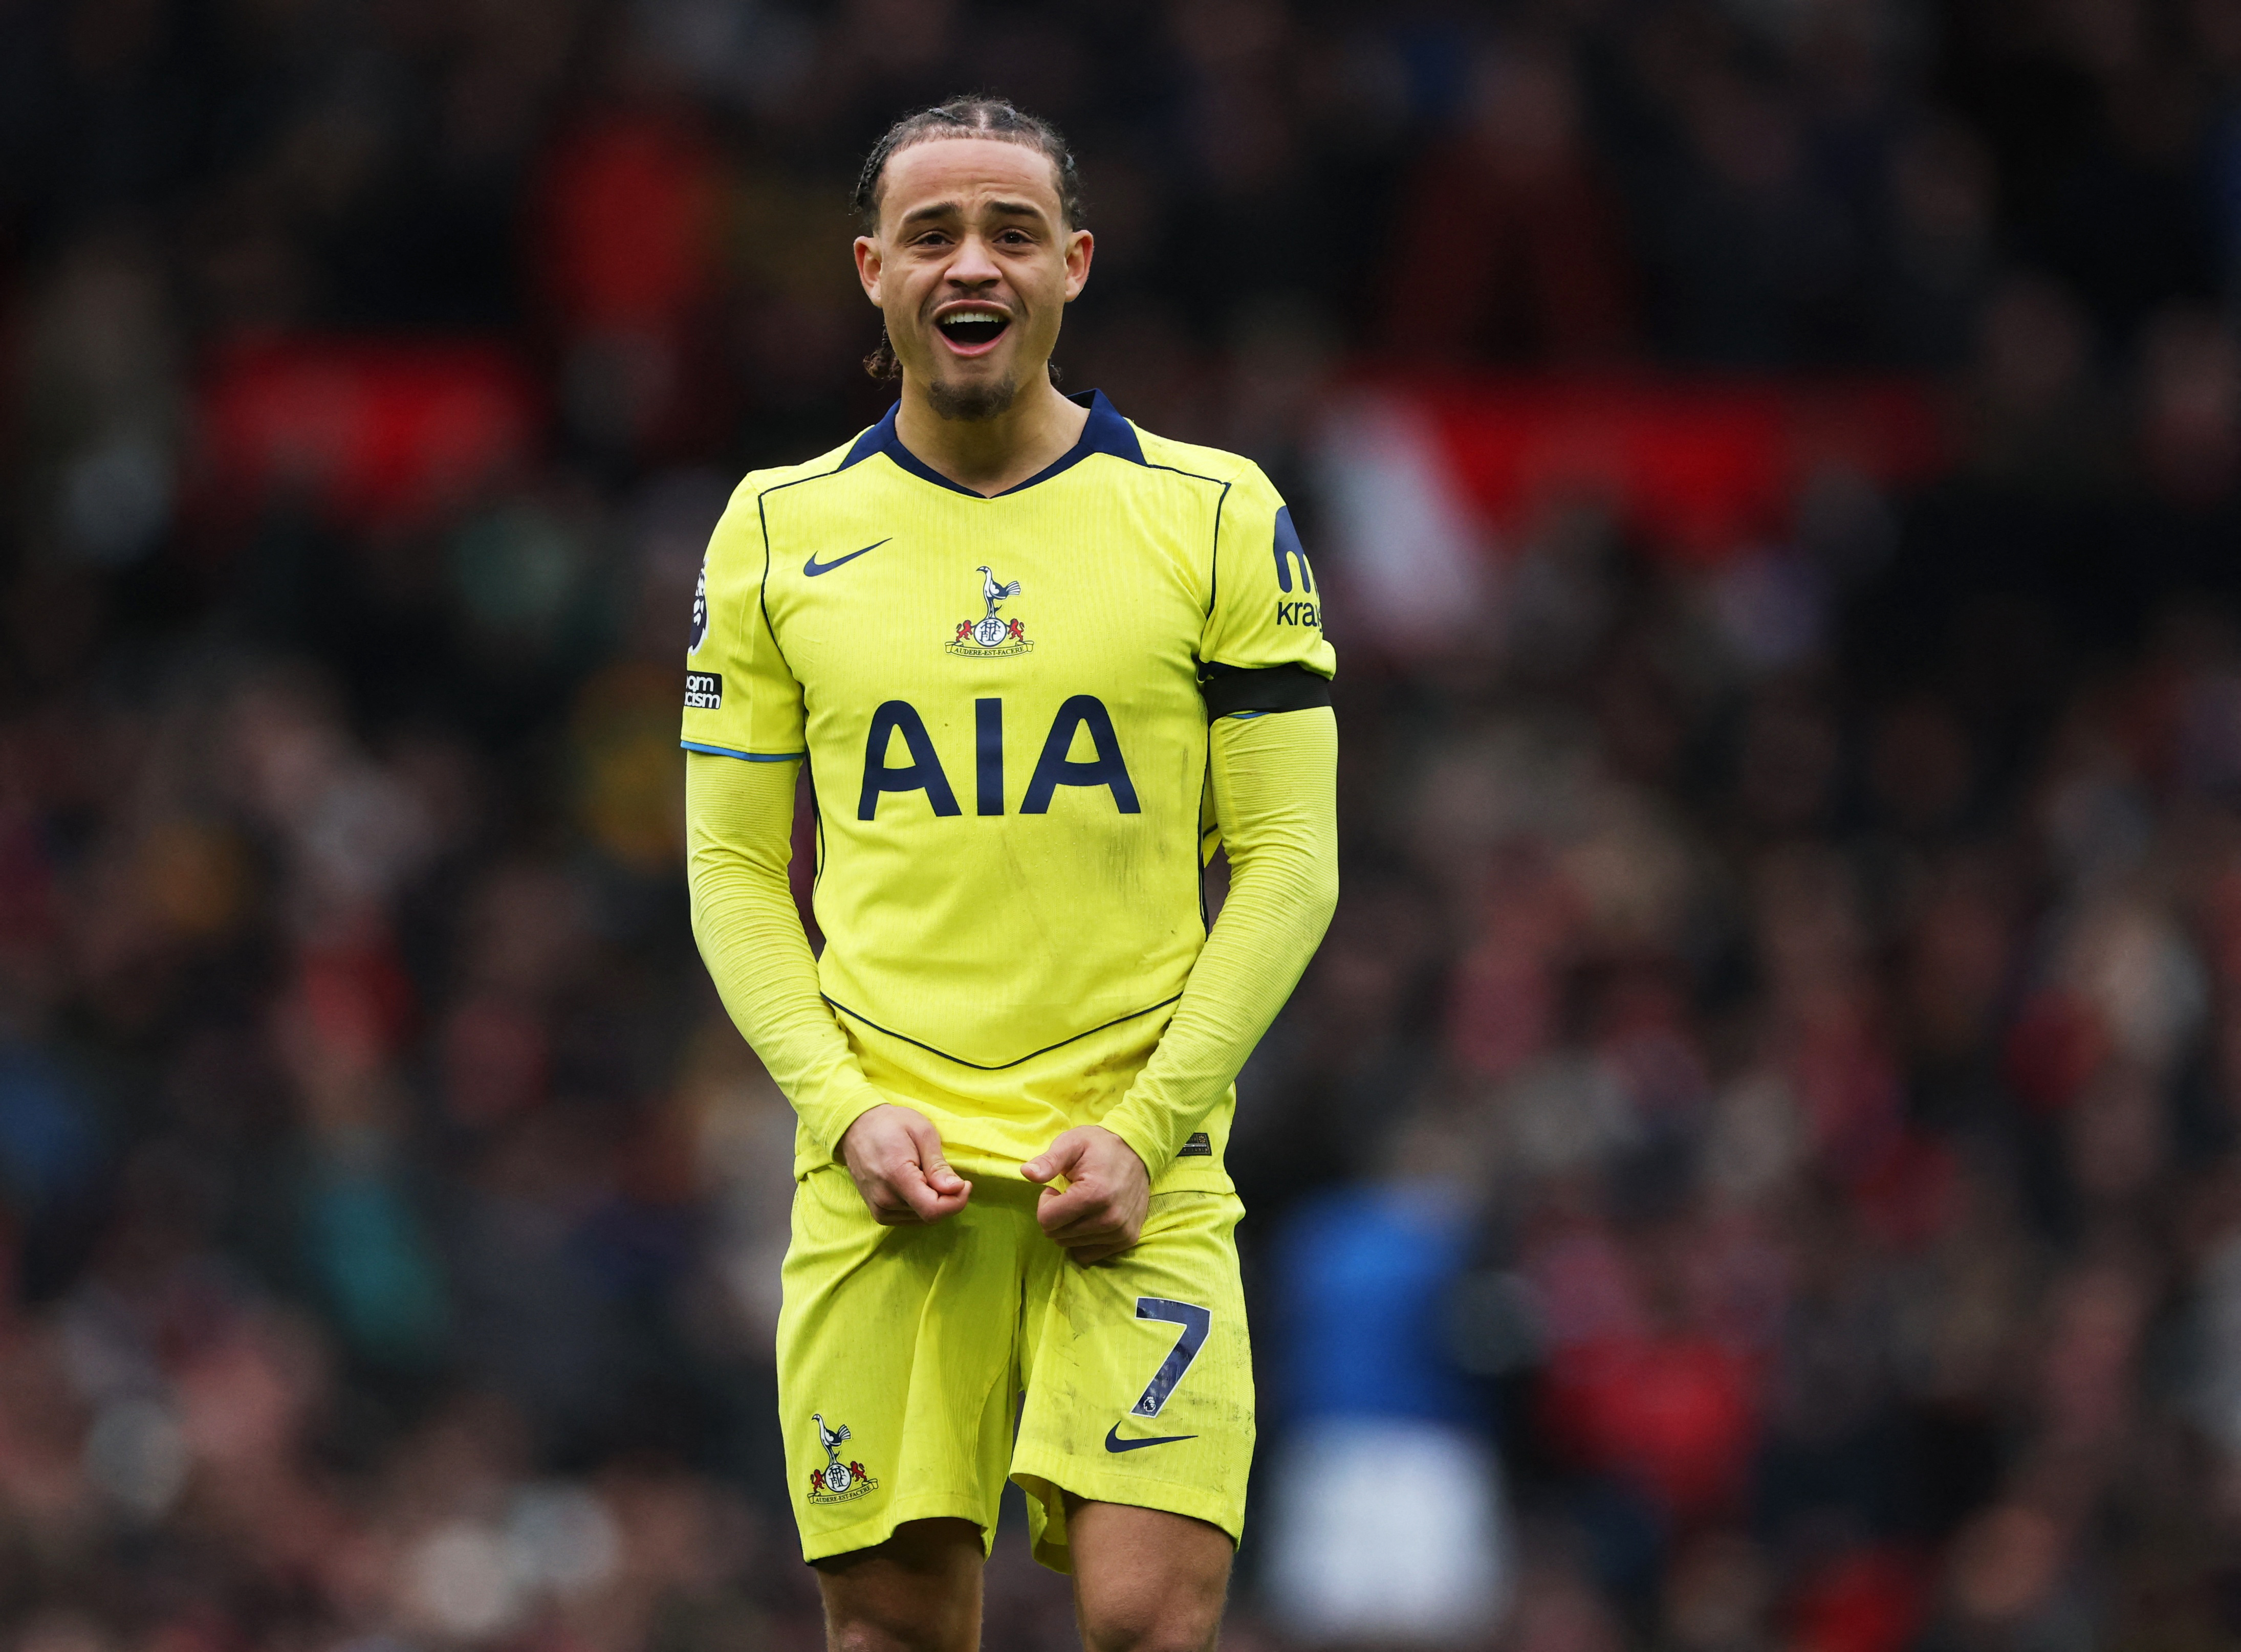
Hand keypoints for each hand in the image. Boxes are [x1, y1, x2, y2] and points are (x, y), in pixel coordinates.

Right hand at [837, 1104, 972, 1224]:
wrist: (856, 1128)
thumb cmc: (891, 1124)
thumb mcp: (922, 1132)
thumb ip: (938, 1165)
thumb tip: (957, 1189)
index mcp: (896, 1176)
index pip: (933, 1210)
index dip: (957, 1202)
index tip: (965, 1183)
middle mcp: (884, 1199)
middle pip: (930, 1215)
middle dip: (947, 1198)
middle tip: (943, 1172)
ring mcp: (879, 1209)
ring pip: (922, 1218)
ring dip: (933, 1201)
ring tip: (924, 1173)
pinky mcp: (878, 1213)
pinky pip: (911, 1218)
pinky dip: (921, 1205)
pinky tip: (917, 1184)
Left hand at [1022, 1126, 1149, 1264]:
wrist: (1139, 1152)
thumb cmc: (1100, 1146)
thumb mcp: (1072, 1143)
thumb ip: (1049, 1160)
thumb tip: (1027, 1173)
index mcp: (1094, 1195)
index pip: (1047, 1220)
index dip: (1046, 1202)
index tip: (1059, 1188)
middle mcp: (1109, 1219)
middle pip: (1057, 1235)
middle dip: (1057, 1215)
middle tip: (1071, 1195)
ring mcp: (1120, 1232)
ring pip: (1070, 1245)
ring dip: (1070, 1226)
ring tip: (1084, 1203)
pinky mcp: (1128, 1239)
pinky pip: (1088, 1254)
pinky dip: (1083, 1239)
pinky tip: (1092, 1218)